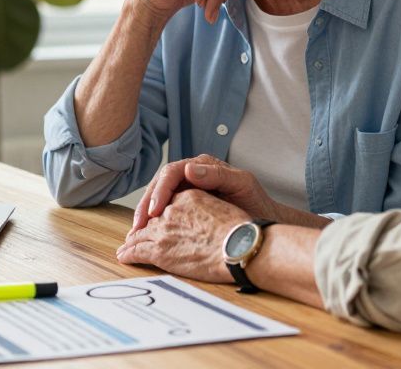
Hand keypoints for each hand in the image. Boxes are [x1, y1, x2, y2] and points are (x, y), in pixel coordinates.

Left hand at [116, 188, 246, 282]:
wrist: (238, 246)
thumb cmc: (240, 232)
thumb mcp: (223, 208)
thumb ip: (207, 208)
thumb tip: (203, 219)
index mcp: (188, 197)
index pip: (167, 202)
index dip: (159, 213)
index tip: (155, 220)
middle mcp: (172, 209)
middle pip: (151, 217)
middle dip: (142, 227)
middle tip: (134, 235)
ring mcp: (163, 229)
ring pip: (141, 234)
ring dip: (132, 241)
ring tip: (126, 248)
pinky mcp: (159, 249)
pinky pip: (137, 250)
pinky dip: (128, 254)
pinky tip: (124, 257)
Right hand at [130, 154, 280, 232]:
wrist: (263, 224)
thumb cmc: (257, 203)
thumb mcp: (242, 185)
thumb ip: (217, 175)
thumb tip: (188, 169)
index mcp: (204, 165)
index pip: (172, 171)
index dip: (160, 190)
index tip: (154, 210)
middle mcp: (192, 174)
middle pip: (160, 183)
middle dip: (146, 203)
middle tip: (138, 224)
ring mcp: (189, 190)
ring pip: (159, 197)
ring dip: (146, 213)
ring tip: (137, 232)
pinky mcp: (187, 206)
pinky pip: (166, 210)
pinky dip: (155, 222)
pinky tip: (148, 234)